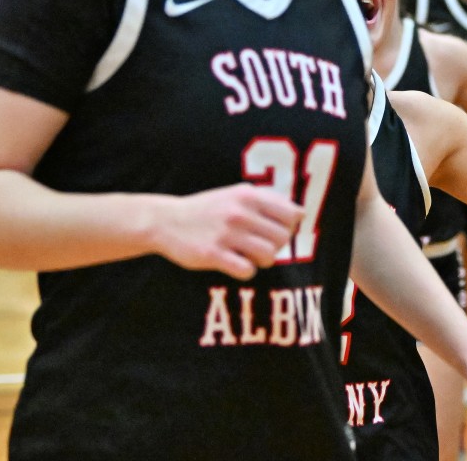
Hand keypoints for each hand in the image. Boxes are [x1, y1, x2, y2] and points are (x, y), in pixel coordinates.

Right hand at [152, 184, 302, 279]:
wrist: (166, 221)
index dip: (290, 227)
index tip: (276, 231)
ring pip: (269, 255)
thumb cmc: (209, 209)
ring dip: (263, 260)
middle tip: (260, 246)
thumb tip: (300, 213)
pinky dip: (246, 271)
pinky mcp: (212, 254)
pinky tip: (235, 264)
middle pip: (283, 238)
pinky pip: (247, 271)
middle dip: (276, 246)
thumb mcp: (237, 194)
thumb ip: (268, 200)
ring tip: (249, 255)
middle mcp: (240, 212)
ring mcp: (226, 234)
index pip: (293, 215)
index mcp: (249, 195)